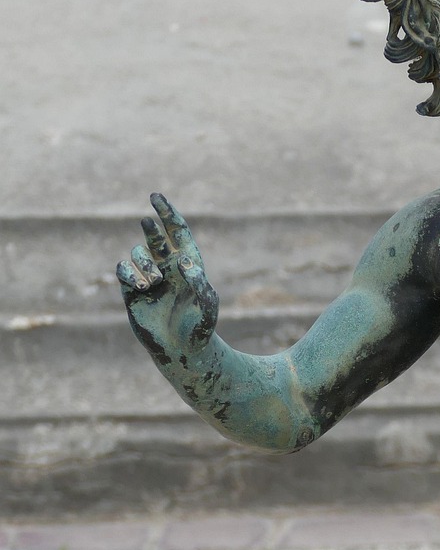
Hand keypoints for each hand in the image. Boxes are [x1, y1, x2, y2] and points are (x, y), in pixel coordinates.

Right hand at [117, 193, 218, 363]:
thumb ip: (199, 282)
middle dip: (151, 227)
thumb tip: (184, 260)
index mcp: (188, 265)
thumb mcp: (207, 305)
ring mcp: (149, 278)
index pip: (177, 232)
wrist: (182, 352)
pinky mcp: (133, 292)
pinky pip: (123, 271)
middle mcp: (168, 268)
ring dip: (144, 264)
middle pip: (155, 237)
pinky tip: (141, 287)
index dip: (167, 213)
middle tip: (148, 222)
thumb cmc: (200, 329)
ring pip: (138, 254)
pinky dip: (129, 274)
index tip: (156, 197)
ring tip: (153, 284)